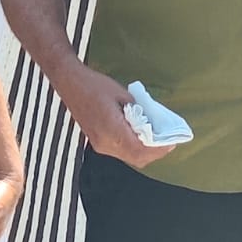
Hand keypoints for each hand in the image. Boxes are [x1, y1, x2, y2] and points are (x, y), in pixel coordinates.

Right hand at [56, 64, 173, 169]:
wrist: (70, 83)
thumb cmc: (95, 85)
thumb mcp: (123, 94)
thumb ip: (140, 111)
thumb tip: (155, 122)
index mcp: (112, 131)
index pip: (140, 150)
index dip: (158, 149)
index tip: (171, 142)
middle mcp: (105, 144)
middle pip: (136, 158)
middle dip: (155, 153)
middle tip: (167, 141)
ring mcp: (99, 145)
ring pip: (128, 157)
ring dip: (144, 151)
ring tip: (156, 138)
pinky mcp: (97, 142)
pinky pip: (120, 151)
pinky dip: (133, 147)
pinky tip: (140, 135)